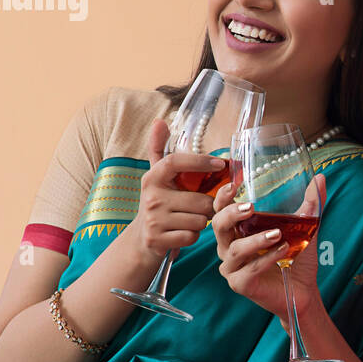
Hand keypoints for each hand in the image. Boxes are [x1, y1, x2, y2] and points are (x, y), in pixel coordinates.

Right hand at [127, 119, 221, 263]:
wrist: (141, 240)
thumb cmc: (158, 203)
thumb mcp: (157, 177)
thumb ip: (159, 150)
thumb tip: (159, 121)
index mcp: (152, 178)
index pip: (175, 161)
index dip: (199, 161)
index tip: (221, 163)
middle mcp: (151, 197)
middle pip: (200, 200)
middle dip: (207, 206)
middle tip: (198, 207)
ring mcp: (153, 219)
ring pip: (200, 220)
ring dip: (201, 222)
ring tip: (188, 219)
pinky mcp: (157, 240)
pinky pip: (192, 236)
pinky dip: (192, 236)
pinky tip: (182, 232)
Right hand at [212, 172, 325, 319]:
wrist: (303, 290)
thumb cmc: (296, 257)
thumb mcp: (305, 227)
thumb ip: (311, 204)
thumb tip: (320, 177)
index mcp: (238, 230)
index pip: (221, 209)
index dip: (222, 197)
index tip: (233, 185)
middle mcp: (230, 246)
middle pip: (218, 226)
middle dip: (231, 214)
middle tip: (251, 207)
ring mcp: (232, 267)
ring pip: (233, 249)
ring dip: (255, 240)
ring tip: (277, 234)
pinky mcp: (240, 284)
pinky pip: (248, 270)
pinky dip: (266, 259)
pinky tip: (283, 251)